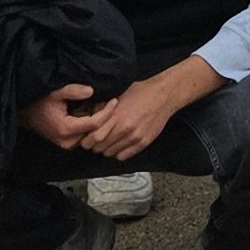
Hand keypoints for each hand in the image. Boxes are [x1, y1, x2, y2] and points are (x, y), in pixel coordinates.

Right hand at [20, 80, 103, 148]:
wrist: (25, 113)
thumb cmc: (40, 101)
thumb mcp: (56, 91)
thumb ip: (74, 91)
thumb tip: (92, 91)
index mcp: (66, 129)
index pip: (95, 124)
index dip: (107, 112)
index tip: (115, 100)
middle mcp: (68, 141)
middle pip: (95, 132)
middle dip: (104, 117)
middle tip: (107, 100)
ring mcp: (67, 144)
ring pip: (91, 134)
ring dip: (97, 120)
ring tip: (97, 103)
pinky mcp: (67, 142)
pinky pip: (85, 135)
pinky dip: (90, 123)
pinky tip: (89, 110)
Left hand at [71, 53, 219, 161]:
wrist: (163, 95)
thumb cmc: (141, 92)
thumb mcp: (118, 95)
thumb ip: (103, 108)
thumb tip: (88, 116)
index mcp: (116, 115)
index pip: (92, 137)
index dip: (86, 138)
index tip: (87, 135)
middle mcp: (125, 129)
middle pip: (99, 148)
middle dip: (94, 144)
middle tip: (96, 138)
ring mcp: (134, 137)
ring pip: (109, 153)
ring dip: (106, 148)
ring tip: (109, 140)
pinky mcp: (143, 143)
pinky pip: (123, 156)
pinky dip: (117, 152)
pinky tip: (119, 143)